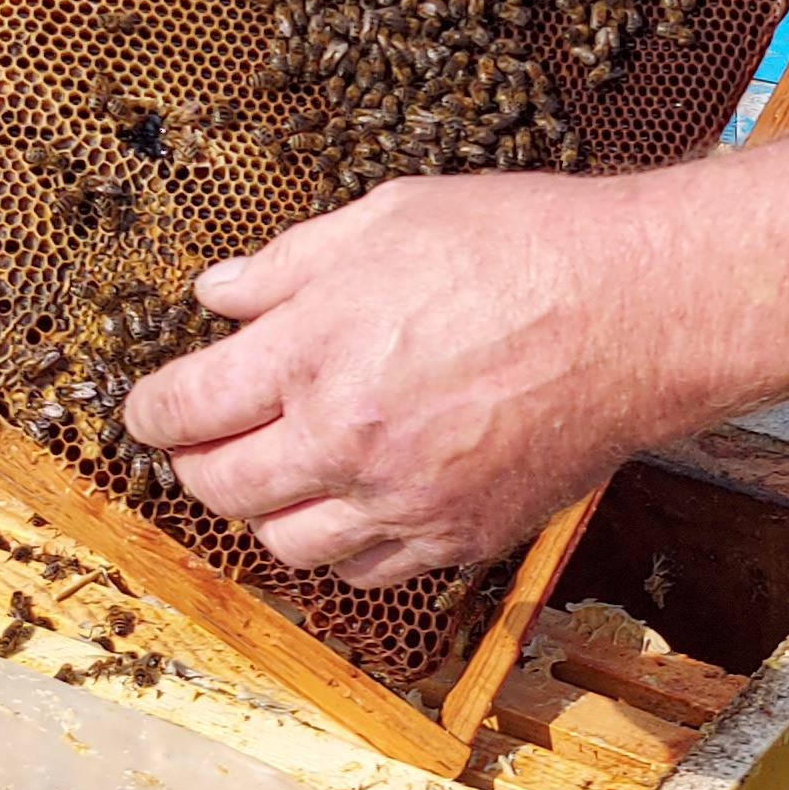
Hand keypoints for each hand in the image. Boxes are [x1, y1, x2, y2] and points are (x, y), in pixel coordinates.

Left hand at [124, 175, 689, 583]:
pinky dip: (342, 545)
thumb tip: (216, 293)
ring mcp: (402, 499)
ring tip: (284, 470)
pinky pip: (365, 571)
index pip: (183, 409)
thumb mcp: (387, 218)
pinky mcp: (458, 536)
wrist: (638, 311)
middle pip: (218, 488)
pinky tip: (355, 501)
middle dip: (197, 463)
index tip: (151, 407)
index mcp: (311, 351)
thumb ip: (287, 264)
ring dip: (265, 510)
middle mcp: (344, 438)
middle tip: (208, 438)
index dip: (150, 411)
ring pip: (284, 544)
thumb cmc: (521, 246)